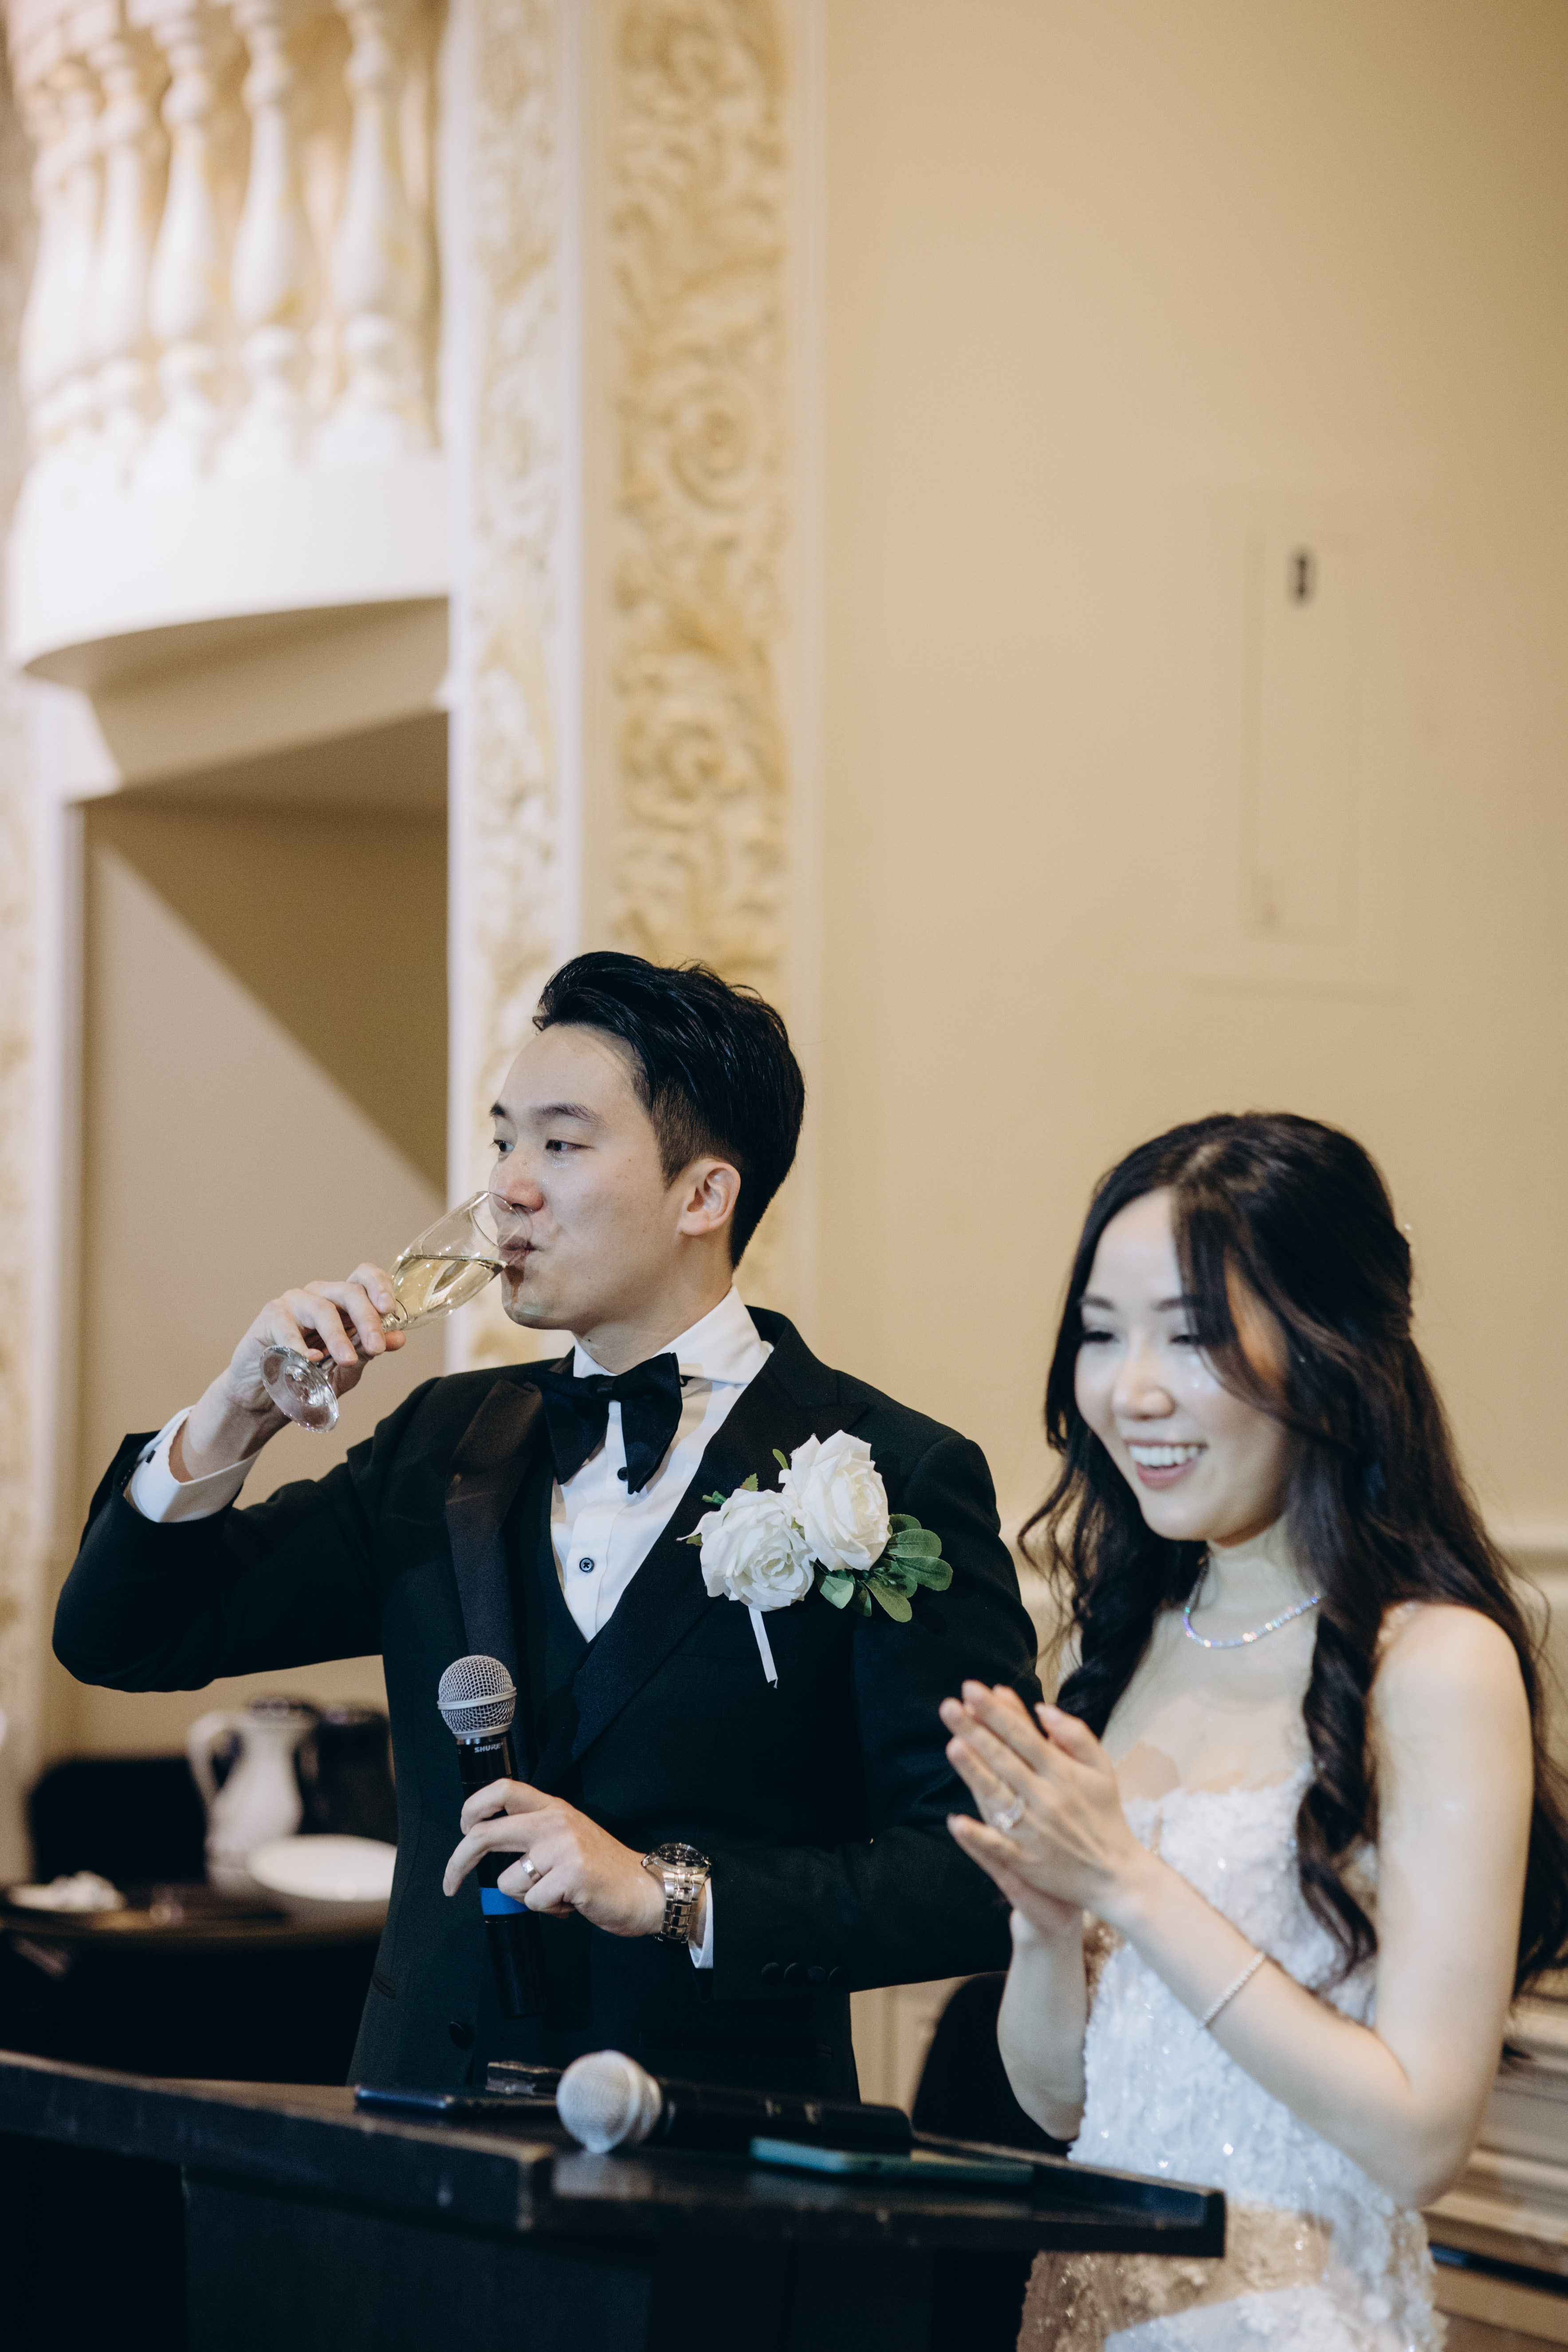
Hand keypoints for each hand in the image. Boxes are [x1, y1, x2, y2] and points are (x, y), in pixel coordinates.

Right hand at [173, 1263, 406, 1479]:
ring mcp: (294, 1303)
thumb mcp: (346, 1367)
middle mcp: (320, 1295)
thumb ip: (368, 1350)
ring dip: (337, 1336)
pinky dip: (299, 1345)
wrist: (269, 1394)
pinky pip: (286, 1326)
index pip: (364, 1277)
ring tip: (346, 1360)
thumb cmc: (310, 1375)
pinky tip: (308, 1361)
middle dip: (367, 1319)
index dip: (379, 1285)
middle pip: (349, 1292)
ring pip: (321, 1308)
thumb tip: (399, 1338)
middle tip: (377, 1347)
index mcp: (343, 1302)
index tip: (389, 1308)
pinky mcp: (270, 1317)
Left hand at [442, 1780, 668, 1939]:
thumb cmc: (601, 1870)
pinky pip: (533, 1902)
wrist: (646, 1890)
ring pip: (508, 1881)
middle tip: (450, 1884)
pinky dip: (547, 1911)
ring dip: (525, 1898)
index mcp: (552, 1807)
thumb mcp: (566, 1839)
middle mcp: (555, 1821)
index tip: (462, 1830)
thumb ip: (533, 1837)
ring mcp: (563, 1846)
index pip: (502, 1789)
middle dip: (458, 1861)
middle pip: (486, 1834)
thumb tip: (486, 1854)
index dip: (472, 1807)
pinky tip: (570, 1903)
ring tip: (556, 1894)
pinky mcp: (572, 1874)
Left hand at [940, 1682, 1153, 1936]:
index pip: (1022, 1735)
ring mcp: (1034, 1830)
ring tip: (952, 1746)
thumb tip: (1042, 1708)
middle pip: (1004, 1759)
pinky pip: (998, 1847)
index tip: (971, 1688)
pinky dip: (977, 1836)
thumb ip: (1075, 1734)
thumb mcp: (1101, 1767)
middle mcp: (1045, 1797)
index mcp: (1061, 1772)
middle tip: (948, 1706)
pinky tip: (956, 1823)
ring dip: (974, 1771)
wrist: (1115, 1873)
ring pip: (998, 1796)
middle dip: (975, 1731)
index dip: (996, 1711)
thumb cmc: (1104, 1814)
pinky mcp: (1026, 1861)